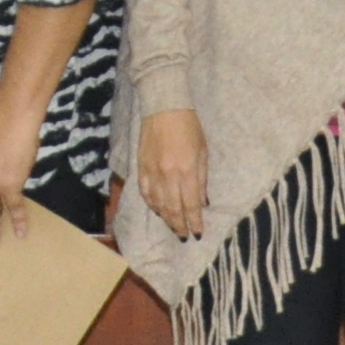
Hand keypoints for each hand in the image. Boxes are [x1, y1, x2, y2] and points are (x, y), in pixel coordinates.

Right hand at [133, 108, 208, 239]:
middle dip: (179, 225)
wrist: (164, 108)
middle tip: (184, 236)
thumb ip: (201, 179)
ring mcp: (152, 172)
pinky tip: (158, 210)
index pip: (191, 205)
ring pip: (158, 204)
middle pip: (173, 209)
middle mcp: (168, 175)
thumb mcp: (203, 152)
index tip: (198, 233)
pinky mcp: (141, 168)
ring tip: (173, 226)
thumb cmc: (189, 128)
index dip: (194, 222)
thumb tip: (202, 203)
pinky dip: (152, 204)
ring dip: (166, 218)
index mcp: (187, 171)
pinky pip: (145, 193)